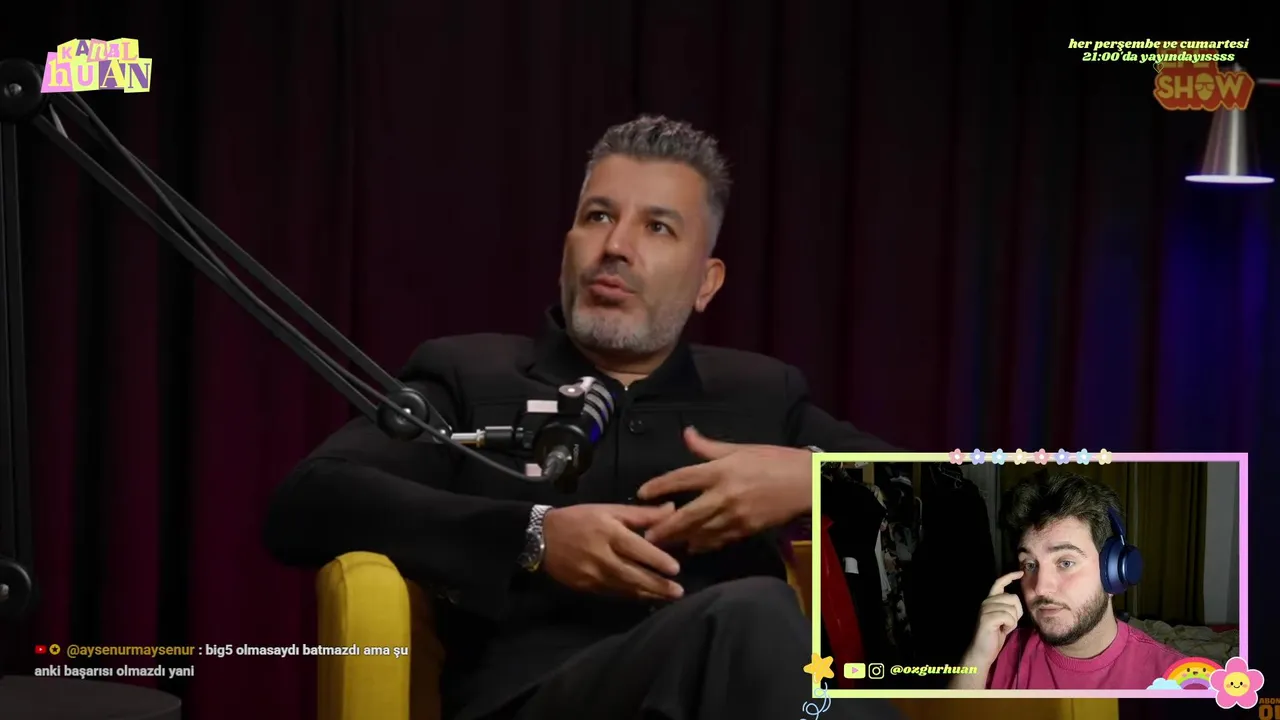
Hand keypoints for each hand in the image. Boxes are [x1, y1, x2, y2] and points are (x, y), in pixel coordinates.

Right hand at [541, 503, 684, 600]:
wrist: (540, 537)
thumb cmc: (579, 519)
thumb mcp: (609, 509)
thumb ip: (641, 514)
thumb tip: (671, 510)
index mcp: (608, 533)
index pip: (637, 549)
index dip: (656, 560)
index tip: (676, 568)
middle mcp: (602, 557)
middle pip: (633, 574)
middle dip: (657, 585)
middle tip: (679, 591)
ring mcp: (593, 575)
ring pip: (625, 588)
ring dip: (648, 594)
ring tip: (669, 598)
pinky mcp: (587, 587)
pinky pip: (614, 593)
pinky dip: (632, 596)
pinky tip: (646, 598)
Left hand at [636, 427, 810, 552]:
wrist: (807, 483)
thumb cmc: (775, 460)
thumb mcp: (742, 448)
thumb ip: (710, 446)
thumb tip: (686, 433)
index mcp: (721, 470)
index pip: (682, 478)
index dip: (659, 486)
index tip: (641, 493)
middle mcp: (724, 494)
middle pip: (686, 514)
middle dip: (665, 527)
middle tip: (646, 535)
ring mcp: (735, 516)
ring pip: (700, 532)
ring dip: (680, 539)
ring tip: (662, 545)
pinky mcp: (746, 530)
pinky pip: (719, 540)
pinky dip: (704, 544)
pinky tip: (693, 547)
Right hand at [963, 570, 1024, 669]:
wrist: (983, 651)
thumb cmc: (995, 635)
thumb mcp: (1004, 618)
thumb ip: (1008, 607)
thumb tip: (1016, 599)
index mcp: (990, 600)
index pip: (999, 583)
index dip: (1010, 576)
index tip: (1020, 573)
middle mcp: (986, 602)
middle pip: (1012, 598)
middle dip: (1016, 612)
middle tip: (1008, 623)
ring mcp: (985, 609)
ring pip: (1011, 609)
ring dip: (1012, 621)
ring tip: (1003, 628)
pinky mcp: (987, 618)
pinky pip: (1008, 617)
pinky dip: (1009, 626)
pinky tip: (1002, 630)